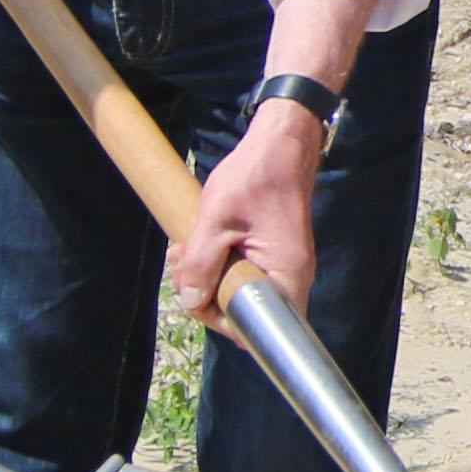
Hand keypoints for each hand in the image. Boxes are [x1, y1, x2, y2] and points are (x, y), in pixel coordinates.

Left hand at [181, 96, 324, 325]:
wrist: (280, 145)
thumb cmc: (253, 179)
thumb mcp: (215, 222)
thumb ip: (202, 265)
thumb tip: (192, 300)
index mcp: (286, 276)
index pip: (254, 326)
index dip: (218, 318)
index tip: (195, 291)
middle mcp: (291, 278)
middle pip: (244, 311)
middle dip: (205, 294)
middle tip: (179, 262)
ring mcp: (284, 266)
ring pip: (240, 291)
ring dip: (207, 277)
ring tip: (182, 248)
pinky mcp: (274, 254)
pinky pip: (245, 273)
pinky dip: (218, 264)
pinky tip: (197, 244)